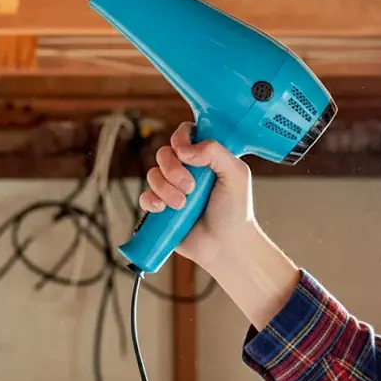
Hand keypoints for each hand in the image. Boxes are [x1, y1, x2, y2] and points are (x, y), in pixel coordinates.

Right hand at [138, 122, 257, 269]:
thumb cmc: (236, 211)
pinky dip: (151, 201)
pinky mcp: (161, 208)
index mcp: (205, 157)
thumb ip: (215, 152)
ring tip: (182, 205)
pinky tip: (163, 209)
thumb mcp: (236, 174)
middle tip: (190, 188)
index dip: (181, 138)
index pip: (185, 134)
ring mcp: (172, 189)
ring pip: (153, 174)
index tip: (186, 152)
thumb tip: (185, 149)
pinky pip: (144, 196)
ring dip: (166, 189)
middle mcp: (186, 170)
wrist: (226, 246)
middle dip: (173, 169)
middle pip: (164, 153)